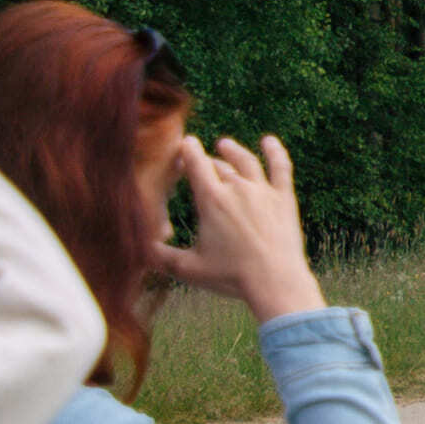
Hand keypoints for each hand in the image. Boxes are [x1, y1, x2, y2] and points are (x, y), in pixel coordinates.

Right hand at [150, 132, 320, 319]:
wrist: (275, 282)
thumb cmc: (232, 276)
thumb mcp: (190, 269)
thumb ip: (162, 257)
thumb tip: (139, 251)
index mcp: (211, 200)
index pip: (196, 163)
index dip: (188, 150)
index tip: (184, 144)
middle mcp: (237, 188)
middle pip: (219, 165)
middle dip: (207, 160)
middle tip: (200, 160)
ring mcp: (263, 191)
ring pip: (246, 162)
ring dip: (233, 151)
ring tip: (225, 145)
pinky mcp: (284, 198)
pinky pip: (280, 167)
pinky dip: (275, 151)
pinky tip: (269, 141)